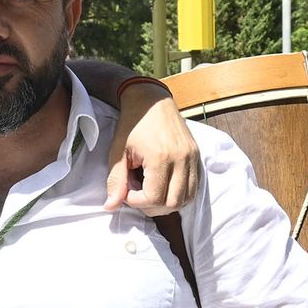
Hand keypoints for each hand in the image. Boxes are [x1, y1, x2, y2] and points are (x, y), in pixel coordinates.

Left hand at [105, 84, 200, 214]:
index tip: (127, 192)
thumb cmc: (131, 124)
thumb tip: (110, 206)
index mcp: (161, 157)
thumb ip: (116, 181)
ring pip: (186, 199)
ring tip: (150, 192)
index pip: (154, 198)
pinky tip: (164, 187)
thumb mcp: (118, 152)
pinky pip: (194, 187)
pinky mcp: (196, 156)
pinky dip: (179, 194)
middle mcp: (181, 159)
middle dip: (152, 207)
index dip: (137, 202)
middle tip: (138, 196)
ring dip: (167, 204)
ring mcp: (192, 158)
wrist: (151, 100)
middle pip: (173, 203)